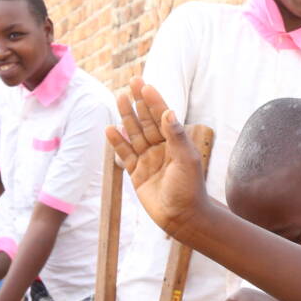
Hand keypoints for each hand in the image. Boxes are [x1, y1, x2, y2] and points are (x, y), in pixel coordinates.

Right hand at [106, 79, 207, 234]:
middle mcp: (162, 148)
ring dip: (127, 117)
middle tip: (132, 82)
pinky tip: (111, 128)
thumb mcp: (187, 160)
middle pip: (147, 121)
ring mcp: (148, 160)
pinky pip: (125, 153)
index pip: (163, 117)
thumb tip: (168, 112)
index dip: (154, 101)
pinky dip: (118, 142)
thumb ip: (177, 136)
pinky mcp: (137, 173)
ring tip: (119, 98)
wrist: (182, 218)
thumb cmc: (189, 189)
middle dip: (139, 102)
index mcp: (176, 143)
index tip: (145, 85)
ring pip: (135, 134)